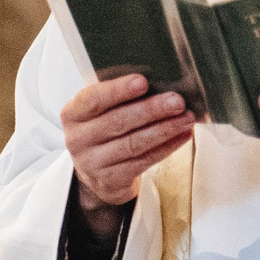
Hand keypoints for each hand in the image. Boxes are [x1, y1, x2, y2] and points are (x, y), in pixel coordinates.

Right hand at [63, 74, 195, 233]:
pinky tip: (182, 136)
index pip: (93, 99)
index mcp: (72, 114)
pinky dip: (166, 148)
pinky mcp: (110, 180)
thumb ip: (117, 96)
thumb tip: (159, 79)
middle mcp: (77, 139)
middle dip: (151, 110)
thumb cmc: (103, 130)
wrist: (95, 172)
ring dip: (164, 129)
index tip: (143, 82)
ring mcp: (92, 163)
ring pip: (133, 144)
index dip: (118, 90)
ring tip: (186, 118)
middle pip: (117, 122)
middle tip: (177, 101)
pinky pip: (143, 162)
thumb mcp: (99, 111)